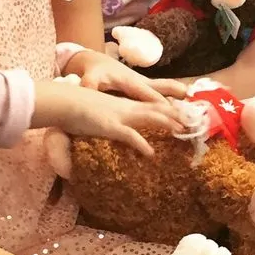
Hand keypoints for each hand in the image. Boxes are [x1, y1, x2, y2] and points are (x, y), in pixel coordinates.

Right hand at [37, 83, 183, 155]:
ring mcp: (119, 116)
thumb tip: (112, 129)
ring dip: (167, 124)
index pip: (150, 105)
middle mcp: (125, 108)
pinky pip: (129, 136)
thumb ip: (105, 122)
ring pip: (149, 118)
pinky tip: (150, 153)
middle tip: (191, 122)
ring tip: (182, 131)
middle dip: (174, 116)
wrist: (64, 101)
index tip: (181, 114)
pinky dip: (141, 144)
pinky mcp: (110, 126)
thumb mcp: (96, 114)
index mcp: (124, 105)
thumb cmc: (77, 107)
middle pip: (156, 110)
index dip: (167, 109)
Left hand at [68, 49, 186, 102]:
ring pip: (166, 86)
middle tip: (192, 107)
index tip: (172, 111)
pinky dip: (174, 95)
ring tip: (197, 100)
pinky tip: (184, 103)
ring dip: (180, 93)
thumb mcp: (89, 78)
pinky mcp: (144, 85)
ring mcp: (144, 82)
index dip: (160, 102)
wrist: (95, 61)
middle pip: (162, 88)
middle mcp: (140, 81)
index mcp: (129, 81)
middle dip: (177, 98)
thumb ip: (89, 84)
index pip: (148, 94)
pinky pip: (162, 90)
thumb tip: (88, 88)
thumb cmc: (93, 72)